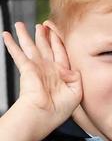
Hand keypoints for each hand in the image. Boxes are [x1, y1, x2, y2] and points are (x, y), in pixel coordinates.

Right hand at [2, 22, 81, 137]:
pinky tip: (6, 35)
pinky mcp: (26, 69)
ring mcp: (37, 68)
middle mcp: (49, 68)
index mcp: (62, 73)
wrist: (43, 115)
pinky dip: (11, 44)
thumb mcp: (77, 92)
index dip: (58, 40)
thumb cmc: (60, 109)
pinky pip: (18, 53)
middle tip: (41, 25)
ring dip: (25, 35)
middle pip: (45, 47)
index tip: (55, 29)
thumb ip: (77, 77)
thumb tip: (70, 68)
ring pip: (31, 47)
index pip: (61, 52)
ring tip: (20, 25)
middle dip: (43, 35)